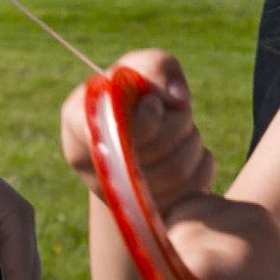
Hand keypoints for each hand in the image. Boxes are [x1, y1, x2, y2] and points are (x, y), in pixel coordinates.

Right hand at [59, 49, 216, 210]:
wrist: (142, 135)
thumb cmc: (141, 92)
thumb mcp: (144, 67)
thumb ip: (157, 67)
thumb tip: (177, 98)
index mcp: (78, 120)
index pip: (111, 128)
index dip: (146, 119)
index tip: (155, 105)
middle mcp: (88, 163)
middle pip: (153, 147)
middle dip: (177, 122)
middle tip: (174, 113)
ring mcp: (120, 196)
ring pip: (175, 170)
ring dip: (191, 141)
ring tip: (182, 132)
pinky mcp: (153, 212)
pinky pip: (193, 186)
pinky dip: (201, 163)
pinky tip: (188, 154)